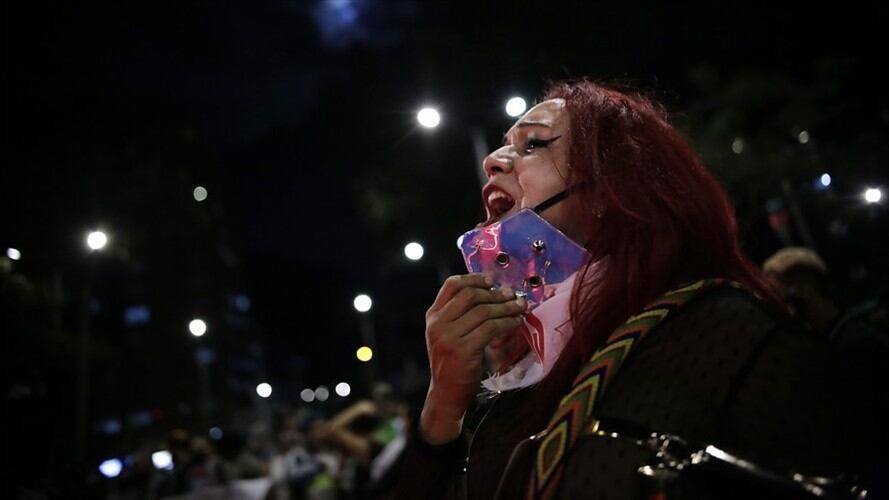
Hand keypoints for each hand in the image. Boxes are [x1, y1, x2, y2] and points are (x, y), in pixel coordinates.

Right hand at [420, 274, 525, 443]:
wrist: (445, 395)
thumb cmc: (452, 364)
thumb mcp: (448, 335)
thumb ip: (460, 315)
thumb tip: (492, 292)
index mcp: (433, 316)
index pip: (451, 285)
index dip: (474, 278)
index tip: (492, 281)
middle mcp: (438, 323)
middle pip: (470, 295)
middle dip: (495, 293)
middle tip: (512, 295)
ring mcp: (448, 336)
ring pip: (483, 311)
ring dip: (506, 307)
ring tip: (520, 307)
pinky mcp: (463, 350)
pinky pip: (491, 328)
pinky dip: (507, 322)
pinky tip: (516, 322)